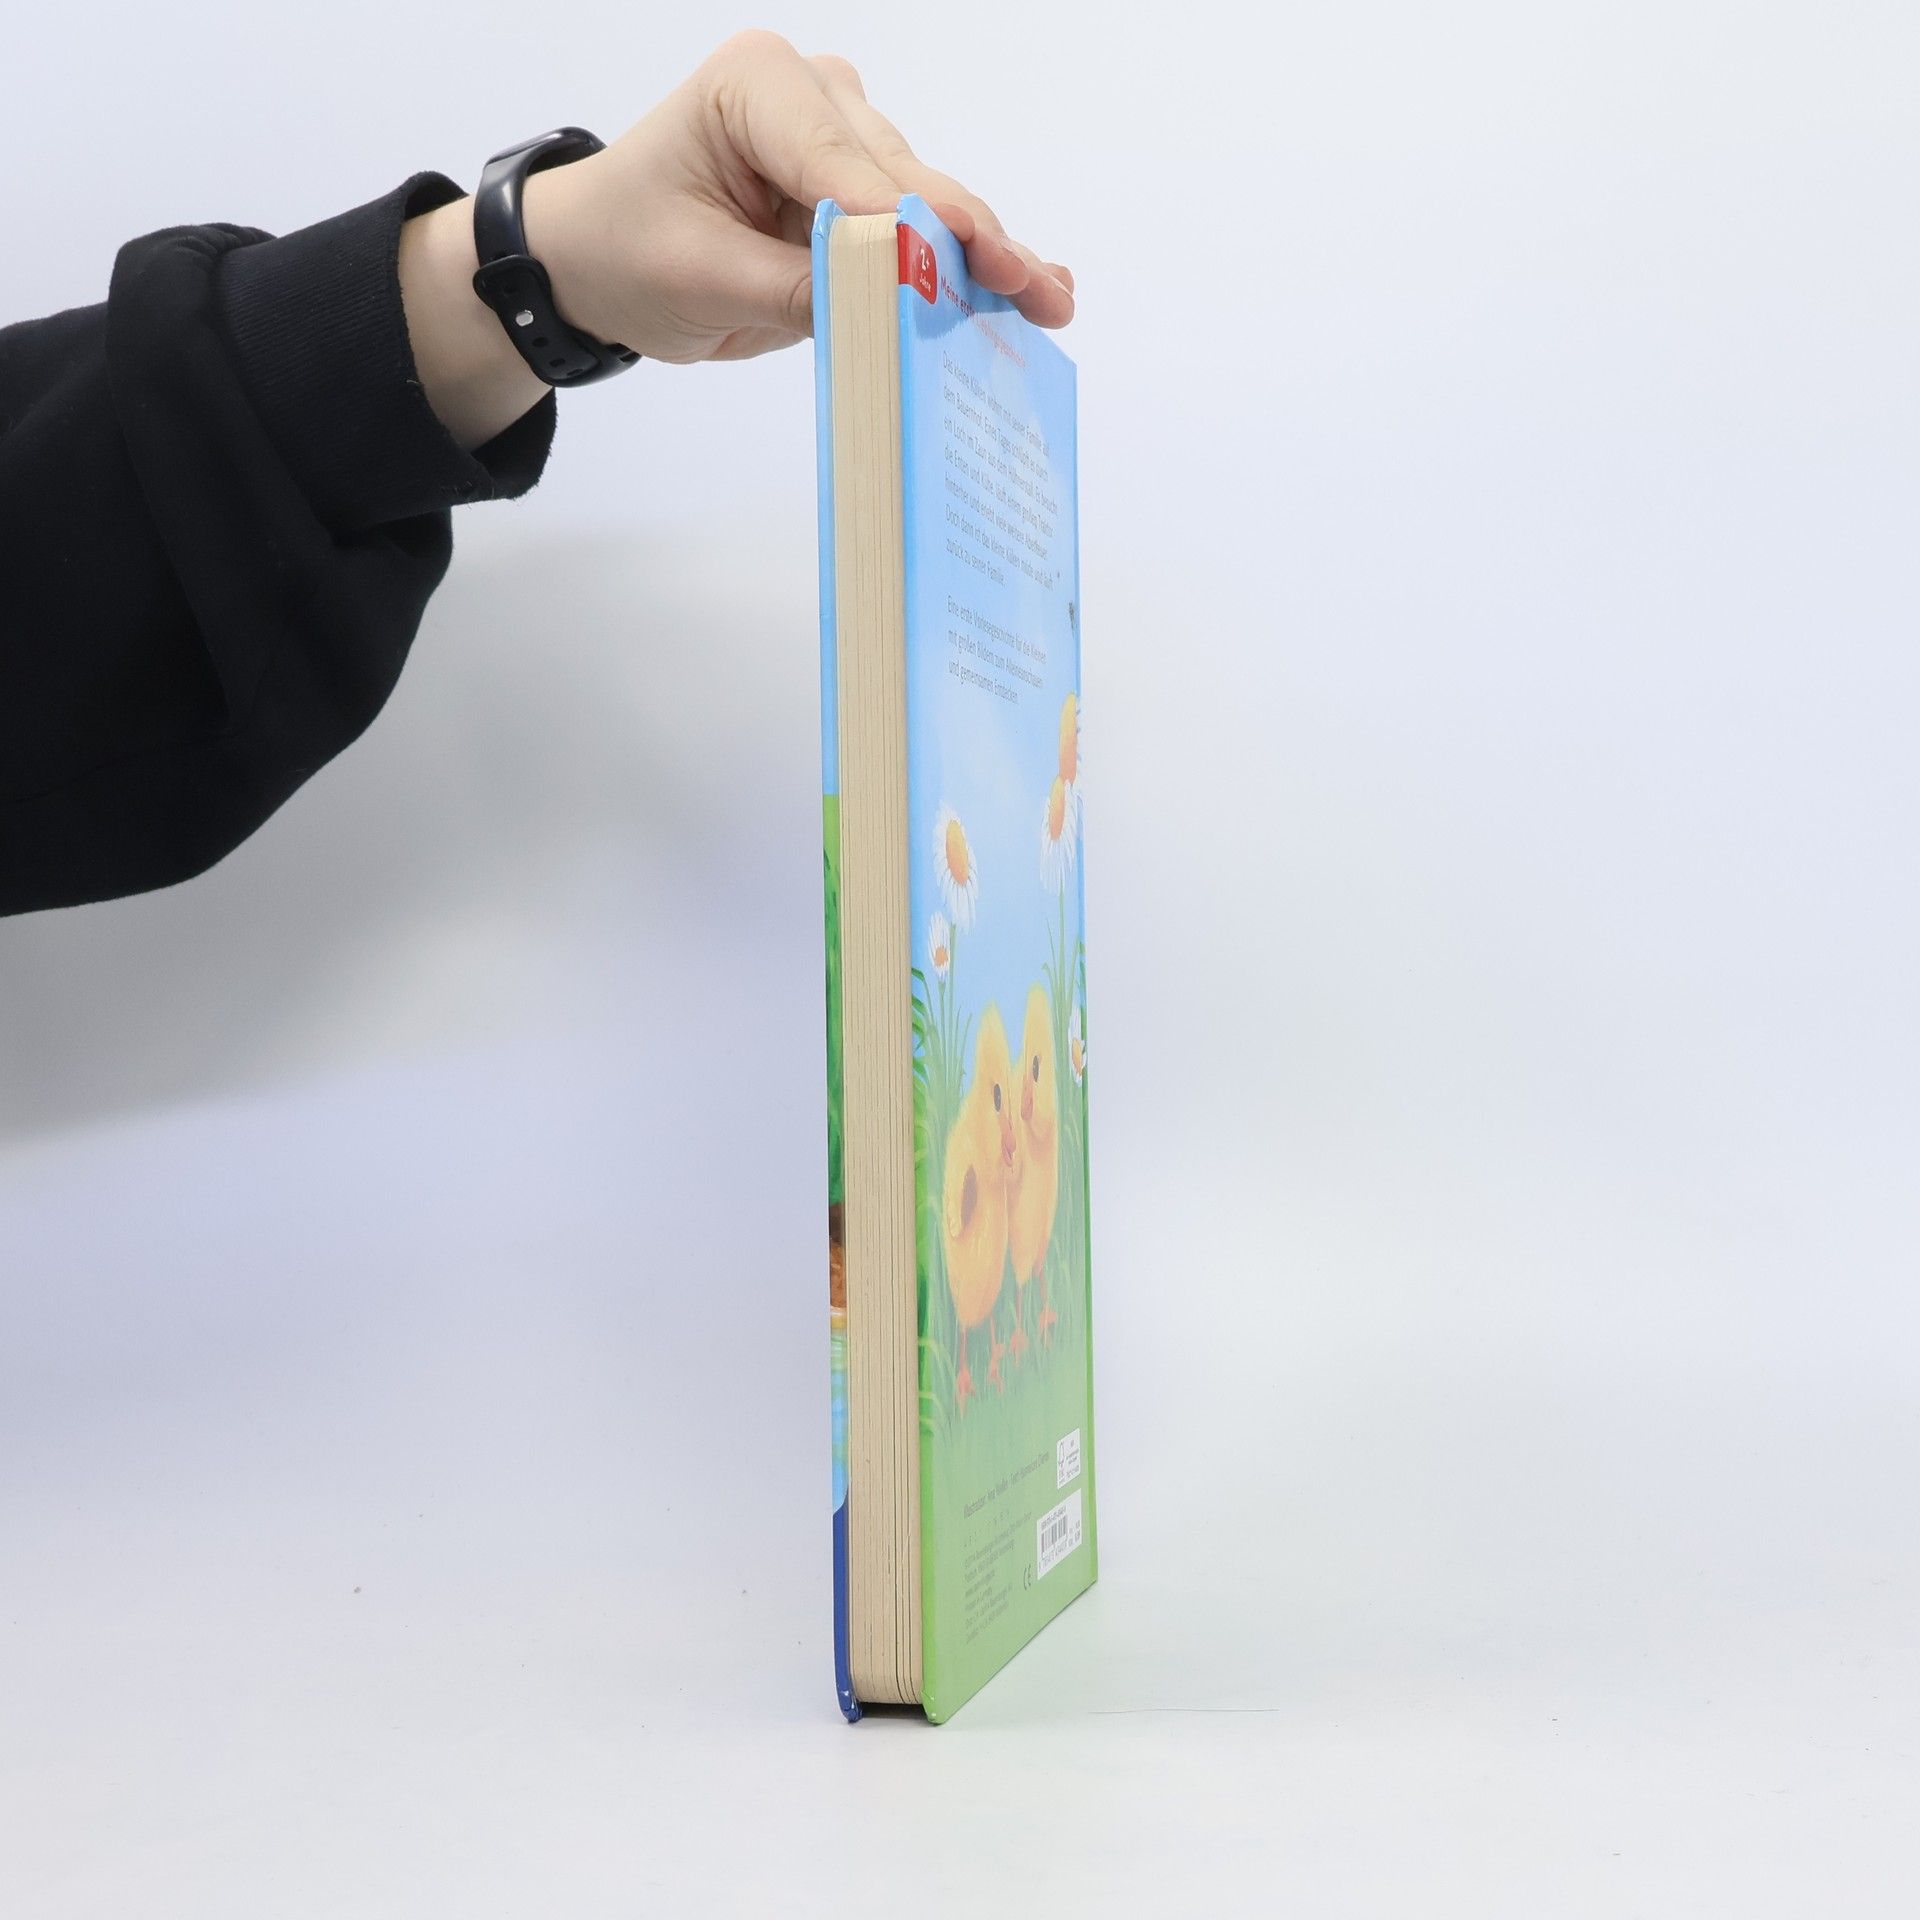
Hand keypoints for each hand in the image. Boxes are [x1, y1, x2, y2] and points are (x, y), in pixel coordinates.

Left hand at [399, 32, 1075, 448]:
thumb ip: (799, 288)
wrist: (597, 260)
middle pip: (905, 180)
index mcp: (757, 87)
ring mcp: (843, 137)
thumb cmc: (627, 253)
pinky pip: (918, 228)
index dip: (916, 225)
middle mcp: (812, 95)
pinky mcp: (860, 187)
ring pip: (927, 206)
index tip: (978, 266)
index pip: (848, 165)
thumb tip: (893, 306)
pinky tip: (1033, 280)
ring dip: (983, 259)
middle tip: (1037, 294)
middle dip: (970, 244)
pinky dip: (966, 263)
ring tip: (1048, 302)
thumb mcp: (700, 279)